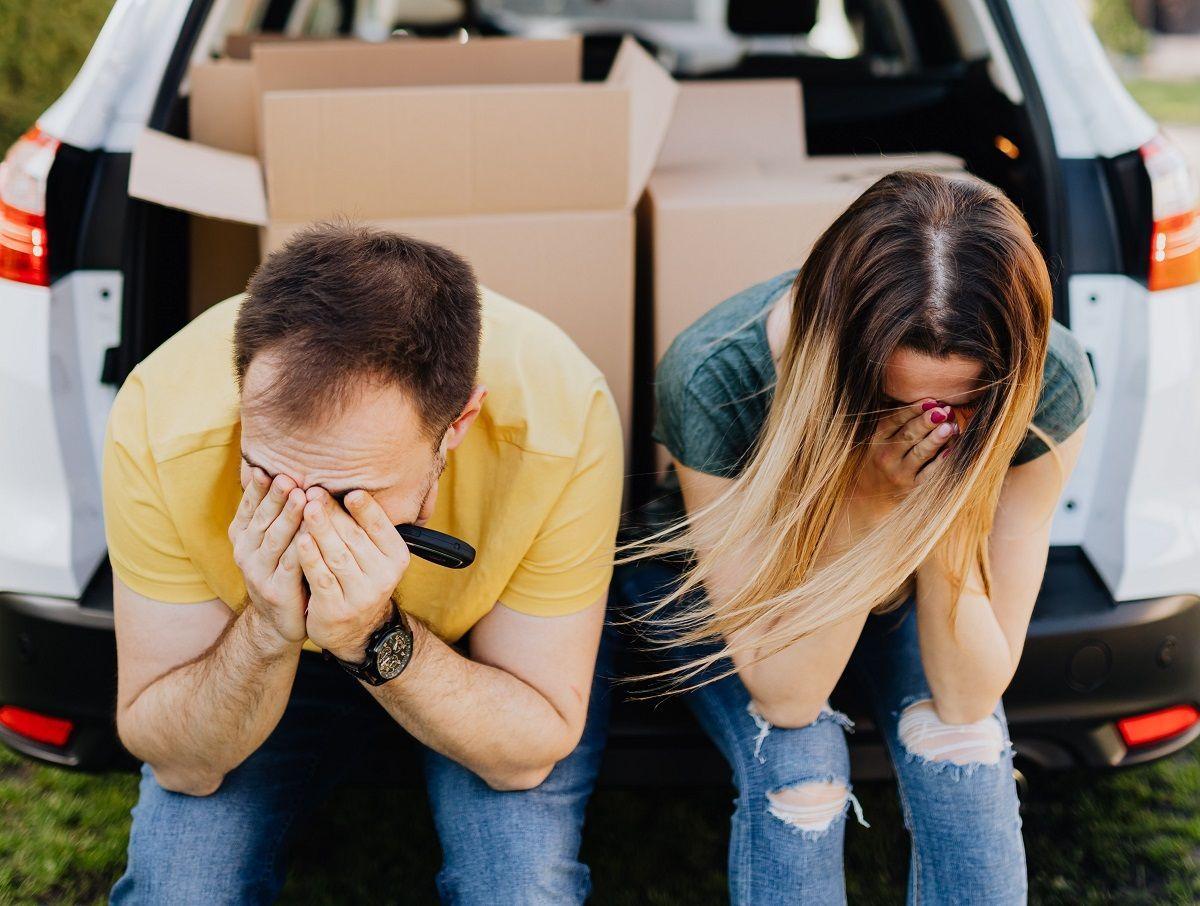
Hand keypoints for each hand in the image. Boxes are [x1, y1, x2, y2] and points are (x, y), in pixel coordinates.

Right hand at [228, 469, 308, 645]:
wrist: (279, 621)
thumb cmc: (281, 570)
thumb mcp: (270, 540)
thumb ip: (274, 513)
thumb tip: (285, 472)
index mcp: (243, 537)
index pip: (249, 507)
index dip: (257, 489)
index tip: (266, 468)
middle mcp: (246, 553)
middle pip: (262, 520)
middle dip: (274, 497)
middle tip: (286, 477)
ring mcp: (259, 573)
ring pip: (275, 539)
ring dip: (288, 517)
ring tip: (300, 497)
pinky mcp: (277, 590)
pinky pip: (291, 564)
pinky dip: (301, 547)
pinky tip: (311, 533)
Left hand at [297, 488, 411, 661]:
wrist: (354, 630)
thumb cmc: (358, 578)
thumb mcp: (372, 555)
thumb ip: (362, 527)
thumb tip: (343, 488)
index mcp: (396, 557)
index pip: (380, 526)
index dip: (365, 508)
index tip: (349, 491)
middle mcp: (384, 576)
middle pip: (354, 538)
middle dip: (333, 513)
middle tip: (313, 491)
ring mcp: (361, 595)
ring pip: (337, 555)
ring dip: (320, 529)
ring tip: (304, 508)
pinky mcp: (337, 609)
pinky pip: (321, 578)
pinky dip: (310, 558)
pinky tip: (299, 540)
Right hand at [854, 398, 958, 519]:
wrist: (868, 495)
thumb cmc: (879, 459)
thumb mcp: (879, 440)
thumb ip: (898, 423)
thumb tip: (931, 406)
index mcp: (877, 438)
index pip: (895, 420)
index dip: (913, 410)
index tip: (931, 400)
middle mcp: (885, 455)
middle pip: (908, 435)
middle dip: (926, 422)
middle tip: (943, 411)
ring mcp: (898, 472)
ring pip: (920, 453)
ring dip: (936, 439)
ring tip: (950, 427)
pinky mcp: (911, 487)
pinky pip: (928, 472)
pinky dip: (940, 461)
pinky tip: (951, 449)